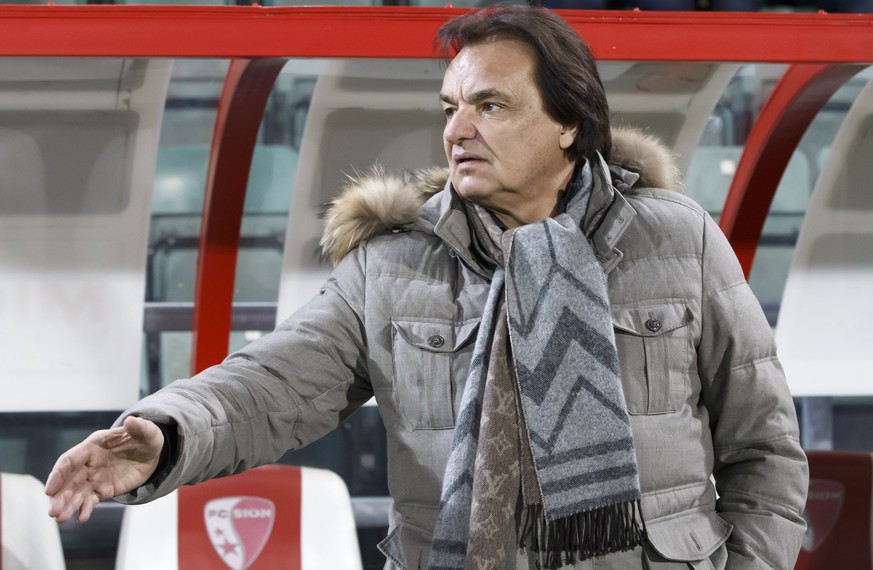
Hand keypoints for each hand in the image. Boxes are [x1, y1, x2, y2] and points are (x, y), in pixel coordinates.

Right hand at [45, 416, 164, 522]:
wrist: (152, 455)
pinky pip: (90, 501)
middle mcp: (89, 463)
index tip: (49, 490)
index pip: (70, 460)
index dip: (58, 474)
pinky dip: (85, 509)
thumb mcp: (147, 432)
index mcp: (93, 445)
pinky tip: (81, 518)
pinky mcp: (102, 490)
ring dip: (68, 505)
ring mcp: (94, 478)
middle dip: (60, 496)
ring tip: (61, 519)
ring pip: (76, 493)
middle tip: (53, 512)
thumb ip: (139, 428)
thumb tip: (132, 420)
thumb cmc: (145, 439)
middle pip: (68, 481)